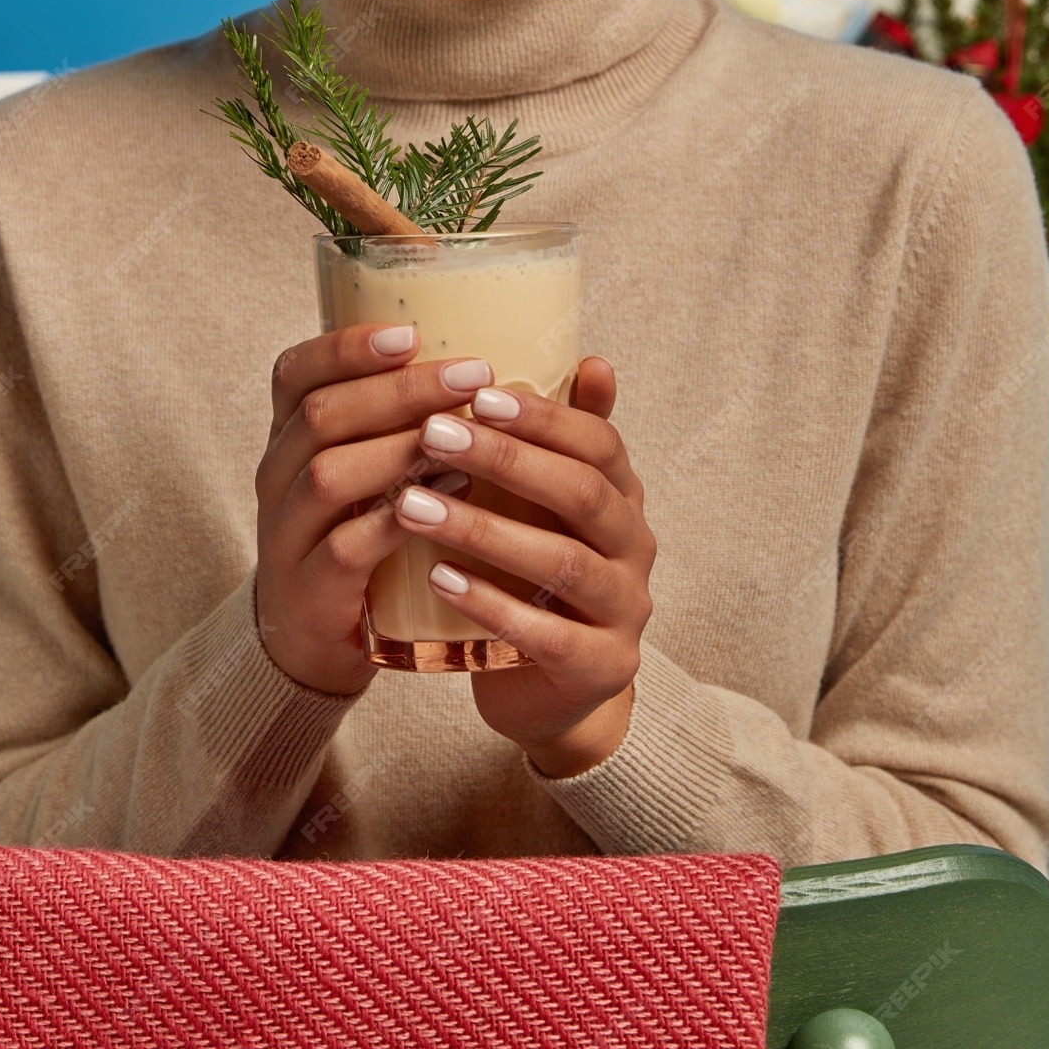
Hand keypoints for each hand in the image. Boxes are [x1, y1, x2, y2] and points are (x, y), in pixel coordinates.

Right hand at [253, 322, 489, 694]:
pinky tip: (448, 498)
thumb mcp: (367, 469)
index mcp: (290, 437)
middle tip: (471, 374)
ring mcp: (287, 535)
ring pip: (328, 475)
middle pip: (322, 415)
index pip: (297, 373)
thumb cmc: (358, 533)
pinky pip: (345, 548)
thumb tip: (488, 359)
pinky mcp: (310, 590)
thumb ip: (404, 419)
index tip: (411, 331)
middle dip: (398, 390)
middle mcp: (277, 477)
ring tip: (463, 432)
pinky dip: (396, 520)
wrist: (313, 639)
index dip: (348, 347)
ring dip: (398, 448)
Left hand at [394, 358, 653, 775]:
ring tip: (413, 506)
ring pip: (562, 562)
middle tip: (433, 435)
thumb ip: (559, 441)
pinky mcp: (600, 667)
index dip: (542, 417)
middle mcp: (635, 548)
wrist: (549, 690)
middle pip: (581, 494)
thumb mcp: (545, 507)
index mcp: (623, 498)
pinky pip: (547, 633)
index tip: (477, 393)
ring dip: (484, 530)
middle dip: (506, 461)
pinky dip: (491, 603)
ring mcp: (624, 610)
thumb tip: (590, 358)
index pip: (598, 443)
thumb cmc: (534, 579)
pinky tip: (437, 578)